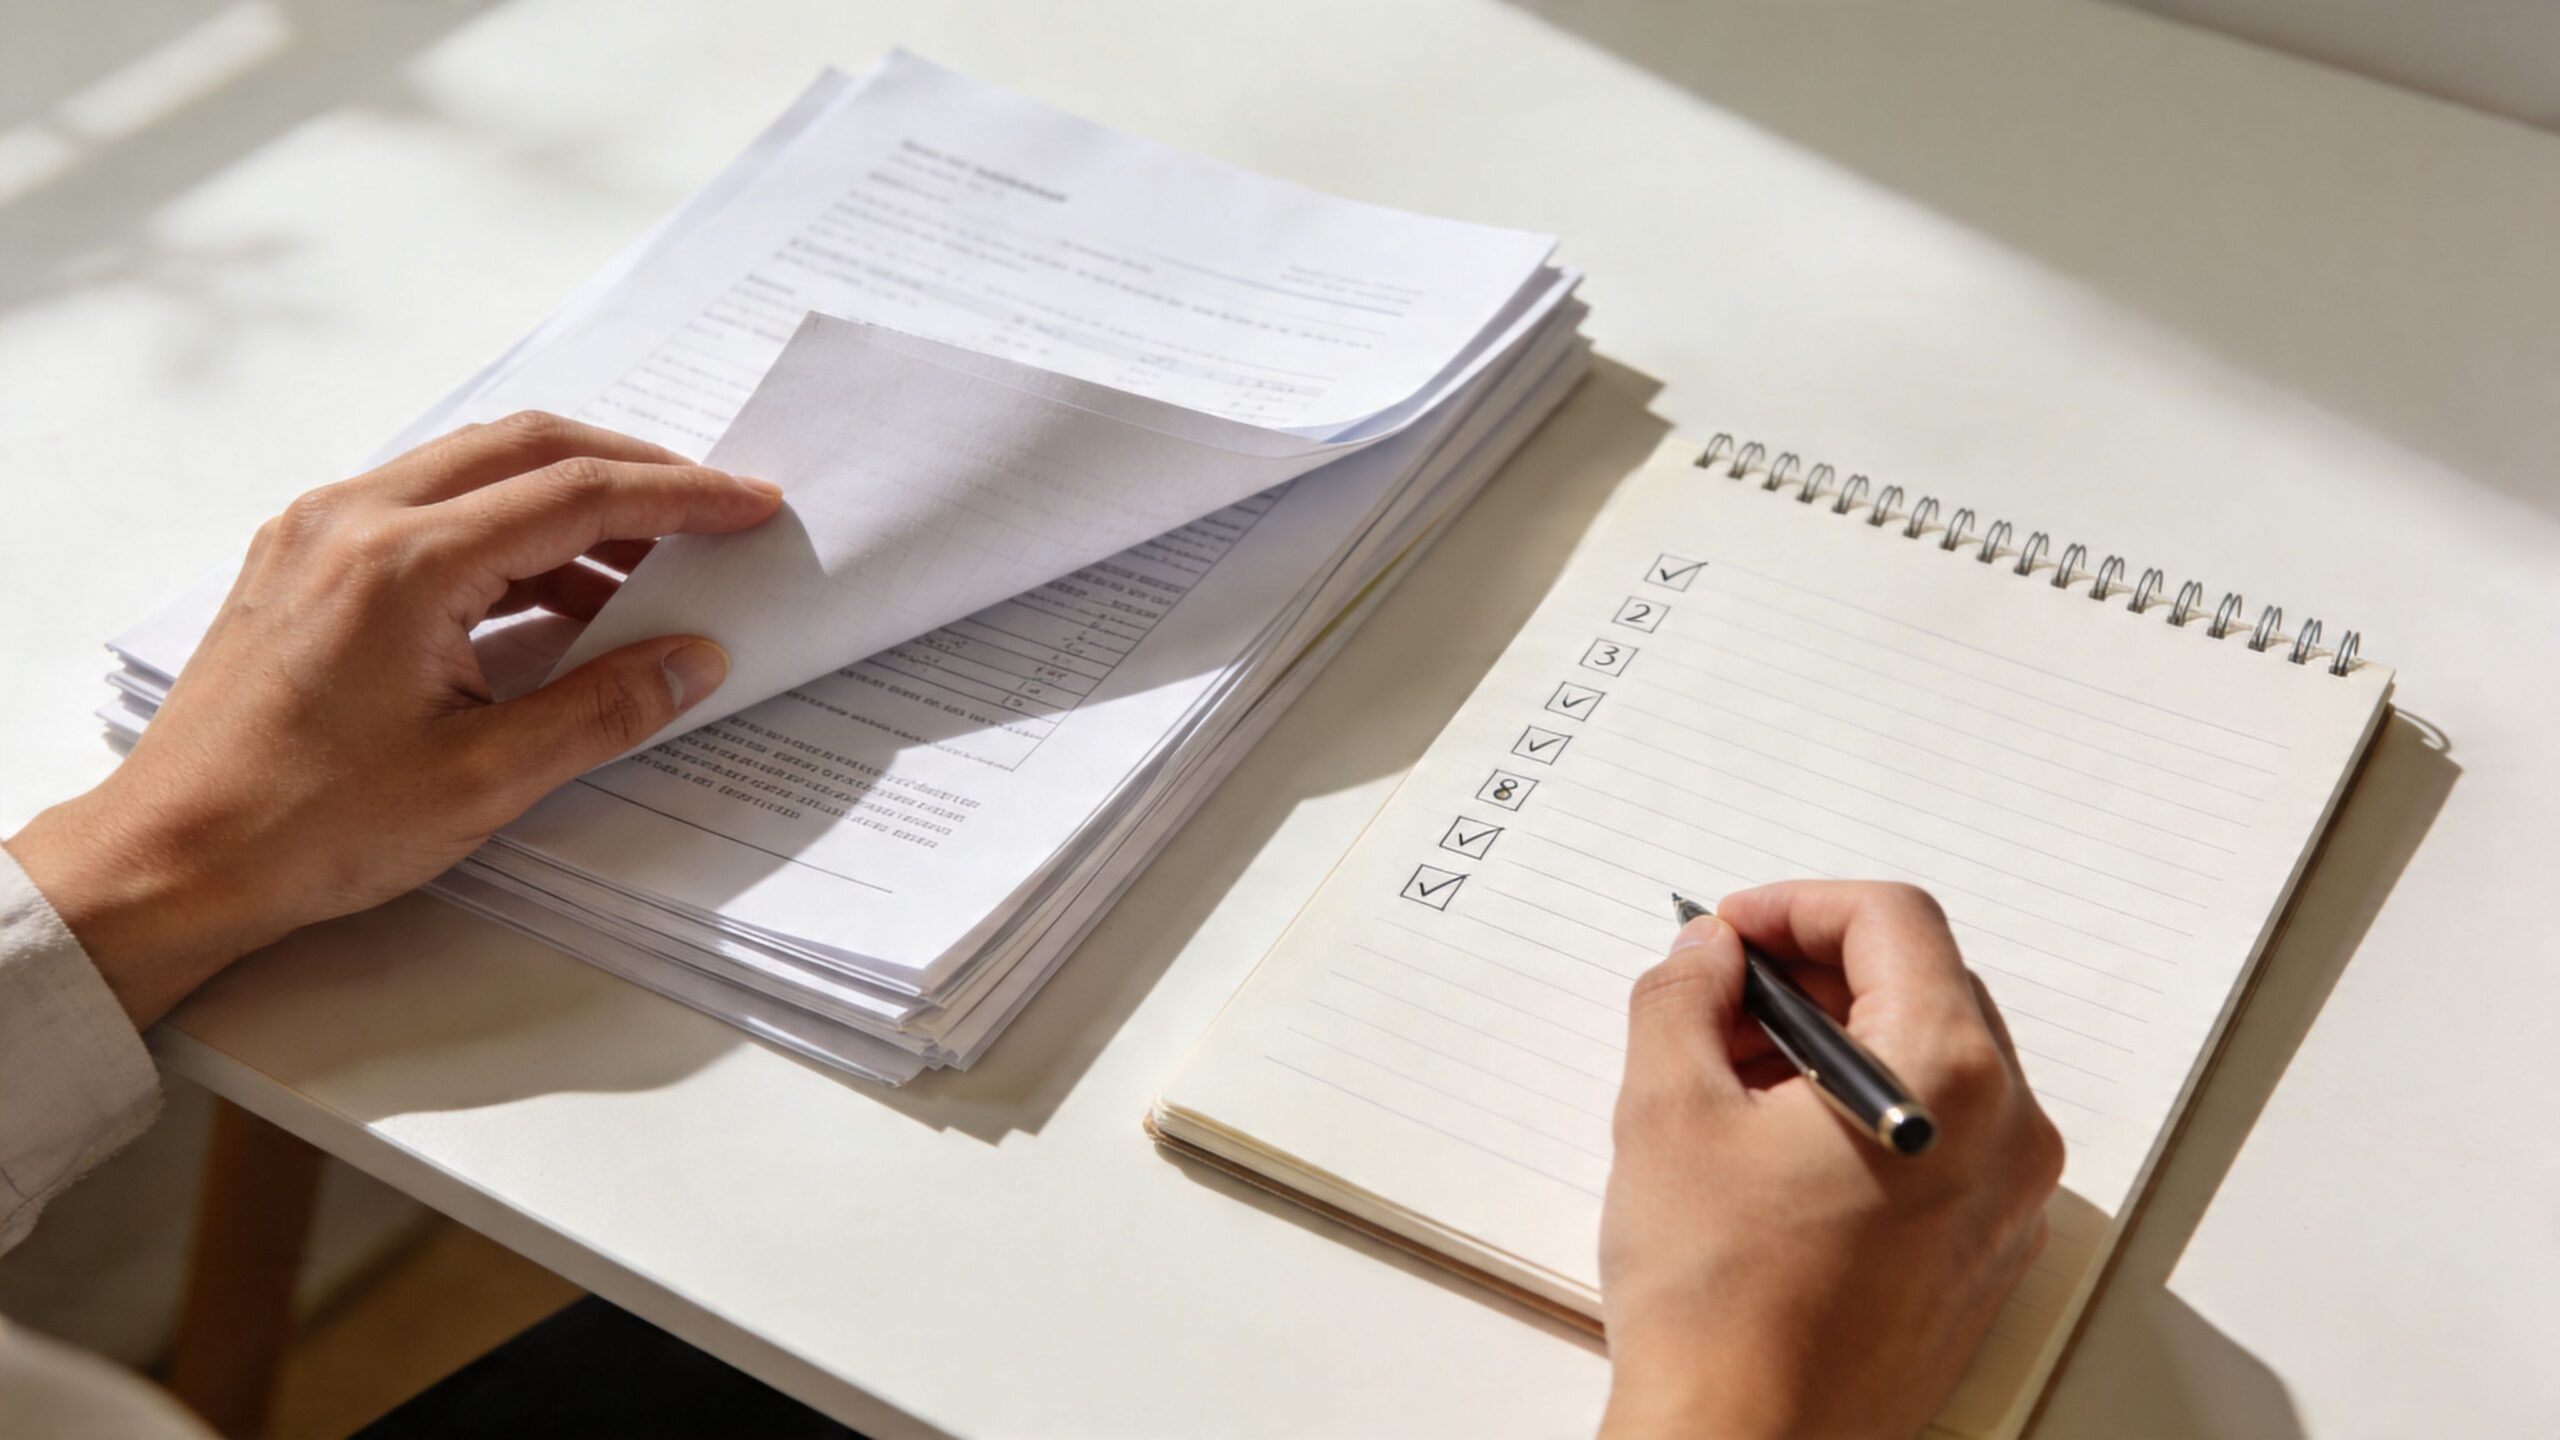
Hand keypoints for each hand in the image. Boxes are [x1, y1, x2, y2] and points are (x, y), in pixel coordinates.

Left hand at [4, 412, 782, 1027]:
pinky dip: (507, 527)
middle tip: (715, 508)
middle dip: (635, 470)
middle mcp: (355, 519)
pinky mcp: (304, 558)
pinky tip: (554, 588)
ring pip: (476, 468)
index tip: (750, 505)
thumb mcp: (482, 781)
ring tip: (649, 560)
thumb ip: (602, 710)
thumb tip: (693, 660)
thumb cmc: (306, 828)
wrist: (174, 858)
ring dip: (570, 497)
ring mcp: (321, 531)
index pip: (574, 495)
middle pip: (527, 448)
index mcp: (404, 564)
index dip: (680, 496)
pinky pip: (428, 505)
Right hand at [1597, 881, 2064, 1438]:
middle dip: (1814, 973)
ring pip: (1933, 1062)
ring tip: (1731, 1076)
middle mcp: (2006, 1133)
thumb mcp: (1667, 1110)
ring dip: (1835, 1040)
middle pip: (1924, 985)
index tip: (1730, 933)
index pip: (1893, 922)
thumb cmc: (1719, 1305)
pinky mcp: (1983, 1255)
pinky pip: (1941, 1138)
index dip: (1796, 906)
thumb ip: (1683, 996)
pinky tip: (1772, 1145)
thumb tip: (1707, 955)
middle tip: (1720, 994)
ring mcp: (2006, 1202)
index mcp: (1949, 1078)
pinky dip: (1863, 1108)